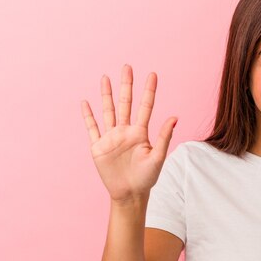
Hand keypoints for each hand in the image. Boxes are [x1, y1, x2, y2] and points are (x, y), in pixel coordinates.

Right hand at [80, 64, 176, 202]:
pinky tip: (86, 103)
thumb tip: (175, 117)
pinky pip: (92, 128)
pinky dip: (88, 116)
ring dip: (106, 95)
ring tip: (105, 78)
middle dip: (126, 86)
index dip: (149, 91)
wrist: (130, 194)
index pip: (146, 107)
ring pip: (108, 111)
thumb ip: (164, 137)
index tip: (153, 74)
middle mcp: (126, 131)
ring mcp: (111, 137)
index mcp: (141, 133)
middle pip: (125, 103)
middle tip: (127, 67)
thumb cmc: (147, 177)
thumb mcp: (158, 157)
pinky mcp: (99, 146)